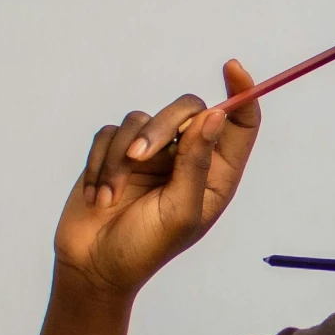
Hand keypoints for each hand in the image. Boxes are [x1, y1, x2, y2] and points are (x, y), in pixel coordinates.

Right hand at [54, 60, 260, 297]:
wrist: (92, 266)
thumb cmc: (144, 248)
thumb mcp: (180, 211)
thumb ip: (197, 163)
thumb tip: (215, 116)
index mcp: (216, 175)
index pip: (239, 124)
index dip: (241, 93)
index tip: (232, 68)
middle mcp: (188, 158)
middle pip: (187, 110)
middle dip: (162, 128)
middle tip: (140, 156)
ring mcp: (152, 153)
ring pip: (141, 119)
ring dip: (120, 159)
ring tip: (109, 197)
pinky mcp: (115, 153)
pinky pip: (109, 133)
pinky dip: (100, 163)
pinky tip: (97, 196)